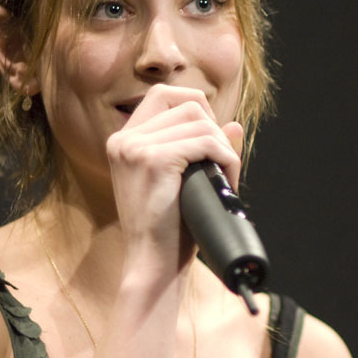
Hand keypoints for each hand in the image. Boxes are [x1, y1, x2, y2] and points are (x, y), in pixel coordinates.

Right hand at [105, 84, 242, 268]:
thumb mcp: (184, 180)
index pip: (164, 95)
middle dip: (215, 130)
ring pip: (201, 122)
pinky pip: (205, 143)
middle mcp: (124, 139)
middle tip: (222, 163)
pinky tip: (227, 180)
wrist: (154, 262)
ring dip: (224, 149)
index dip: (197, 108)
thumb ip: (204, 149)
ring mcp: (135, 148)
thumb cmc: (170, 227)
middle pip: (188, 104)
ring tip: (226, 178)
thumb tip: (233, 125)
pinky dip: (226, 159)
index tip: (211, 140)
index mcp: (124, 140)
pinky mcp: (152, 161)